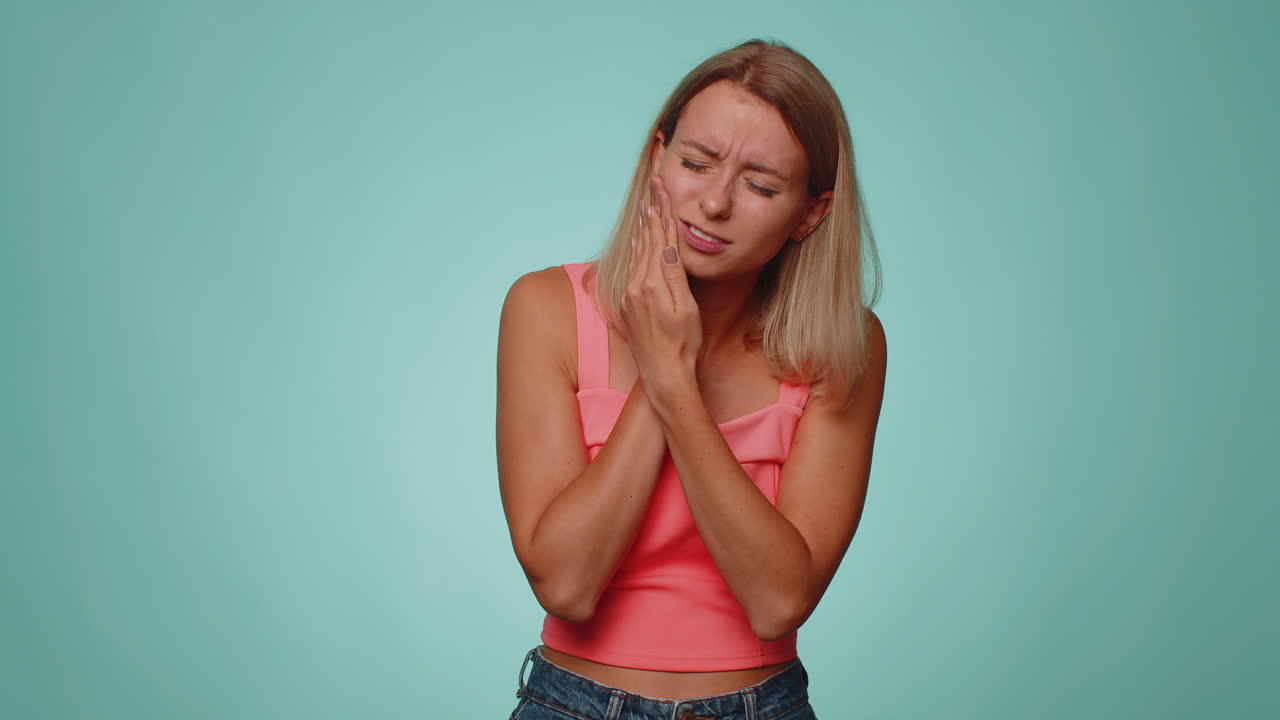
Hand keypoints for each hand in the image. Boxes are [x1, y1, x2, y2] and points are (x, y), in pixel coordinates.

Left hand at [617, 175, 701, 395]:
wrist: (663, 374)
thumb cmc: (683, 344)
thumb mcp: (686, 309)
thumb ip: (675, 276)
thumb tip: (667, 247)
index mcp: (653, 284)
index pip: (659, 241)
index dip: (663, 214)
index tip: (663, 192)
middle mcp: (637, 286)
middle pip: (645, 242)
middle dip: (652, 214)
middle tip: (654, 188)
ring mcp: (630, 295)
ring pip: (637, 253)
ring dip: (642, 229)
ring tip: (646, 207)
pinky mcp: (628, 304)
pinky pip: (631, 268)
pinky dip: (635, 250)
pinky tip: (636, 240)